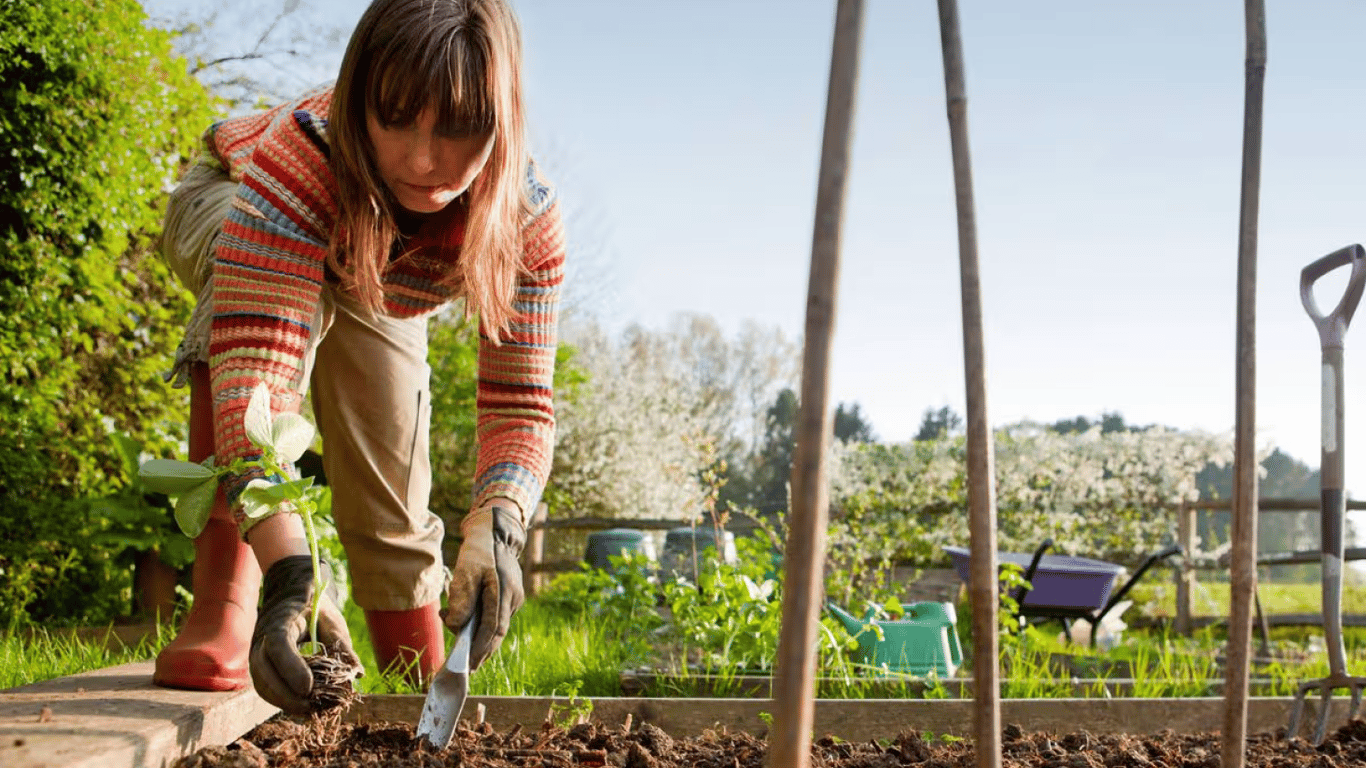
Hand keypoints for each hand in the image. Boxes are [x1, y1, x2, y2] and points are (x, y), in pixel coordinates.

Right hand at [250, 555, 361, 714]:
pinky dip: (280, 699)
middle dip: (286, 694)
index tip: (309, 688)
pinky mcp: (260, 665)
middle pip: (264, 670)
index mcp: (280, 620)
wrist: (291, 595)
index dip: (291, 668)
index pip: (279, 645)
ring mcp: (257, 652)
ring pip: (262, 682)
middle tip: (310, 707)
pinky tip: (300, 707)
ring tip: (308, 711)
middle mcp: (262, 638)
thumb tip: (356, 673)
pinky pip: (265, 686)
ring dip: (283, 701)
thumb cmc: (314, 606)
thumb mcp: (331, 619)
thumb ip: (342, 645)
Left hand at [443, 502, 524, 669]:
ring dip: (483, 640)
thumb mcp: (465, 571)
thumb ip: (461, 598)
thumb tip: (455, 625)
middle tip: (470, 668)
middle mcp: (512, 597)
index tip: (469, 665)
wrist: (495, 532)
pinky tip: (472, 631)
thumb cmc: (478, 551)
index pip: (492, 628)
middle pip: (498, 632)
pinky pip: (499, 616)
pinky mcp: (512, 595)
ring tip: (467, 653)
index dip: (481, 649)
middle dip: (483, 652)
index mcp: (502, 590)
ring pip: (499, 625)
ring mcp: (515, 597)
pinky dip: (486, 627)